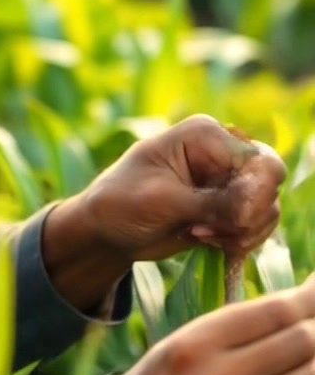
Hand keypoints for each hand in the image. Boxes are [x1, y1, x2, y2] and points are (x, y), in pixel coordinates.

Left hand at [43, 115, 285, 310]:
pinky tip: (207, 240)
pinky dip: (240, 238)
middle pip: (269, 183)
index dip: (253, 196)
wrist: (104, 230)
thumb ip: (211, 203)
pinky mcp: (227, 206)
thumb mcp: (162, 201)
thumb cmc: (120, 203)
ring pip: (267, 207)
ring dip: (242, 231)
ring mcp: (226, 179)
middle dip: (248, 216)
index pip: (259, 161)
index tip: (228, 222)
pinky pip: (257, 223)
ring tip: (201, 234)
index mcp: (205, 134)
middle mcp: (221, 151)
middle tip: (208, 232)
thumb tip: (254, 204)